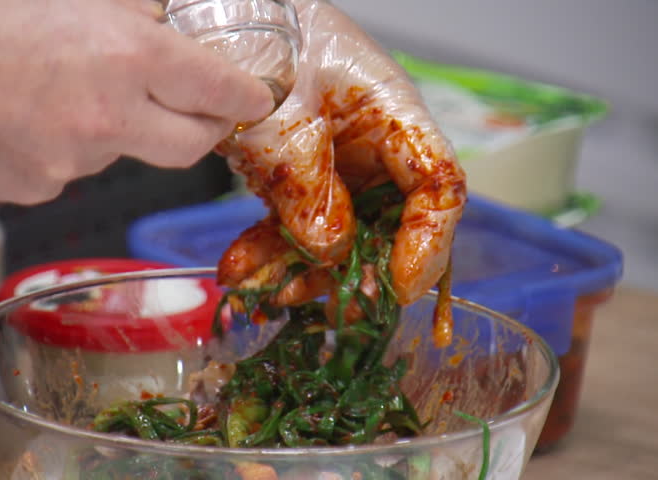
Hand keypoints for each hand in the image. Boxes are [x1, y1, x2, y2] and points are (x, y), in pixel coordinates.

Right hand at [0, 0, 273, 203]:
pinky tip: (24, 120)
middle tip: (195, 113)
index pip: (217, 90)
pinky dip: (61, 150)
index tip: (255, 100)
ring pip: (119, 154)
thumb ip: (130, 15)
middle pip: (189, 147)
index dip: (245, 97)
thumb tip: (163, 26)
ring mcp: (73, 162)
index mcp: (127, 57)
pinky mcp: (39, 189)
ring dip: (110, 129)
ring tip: (56, 94)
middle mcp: (110, 117)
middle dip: (200, 130)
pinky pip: (69, 172)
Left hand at [217, 0, 465, 307]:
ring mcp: (342, 171)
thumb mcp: (283, 118)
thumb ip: (308, 184)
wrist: (228, 25)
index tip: (399, 288)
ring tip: (261, 290)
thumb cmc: (268, 45)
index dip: (428, 243)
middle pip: (389, 227)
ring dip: (302, 271)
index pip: (437, 188)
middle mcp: (377, 151)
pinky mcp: (306, 186)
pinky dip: (271, 253)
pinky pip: (298, 230)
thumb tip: (329, 249)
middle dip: (355, 273)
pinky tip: (240, 271)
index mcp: (395, 118)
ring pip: (340, 239)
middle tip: (323, 306)